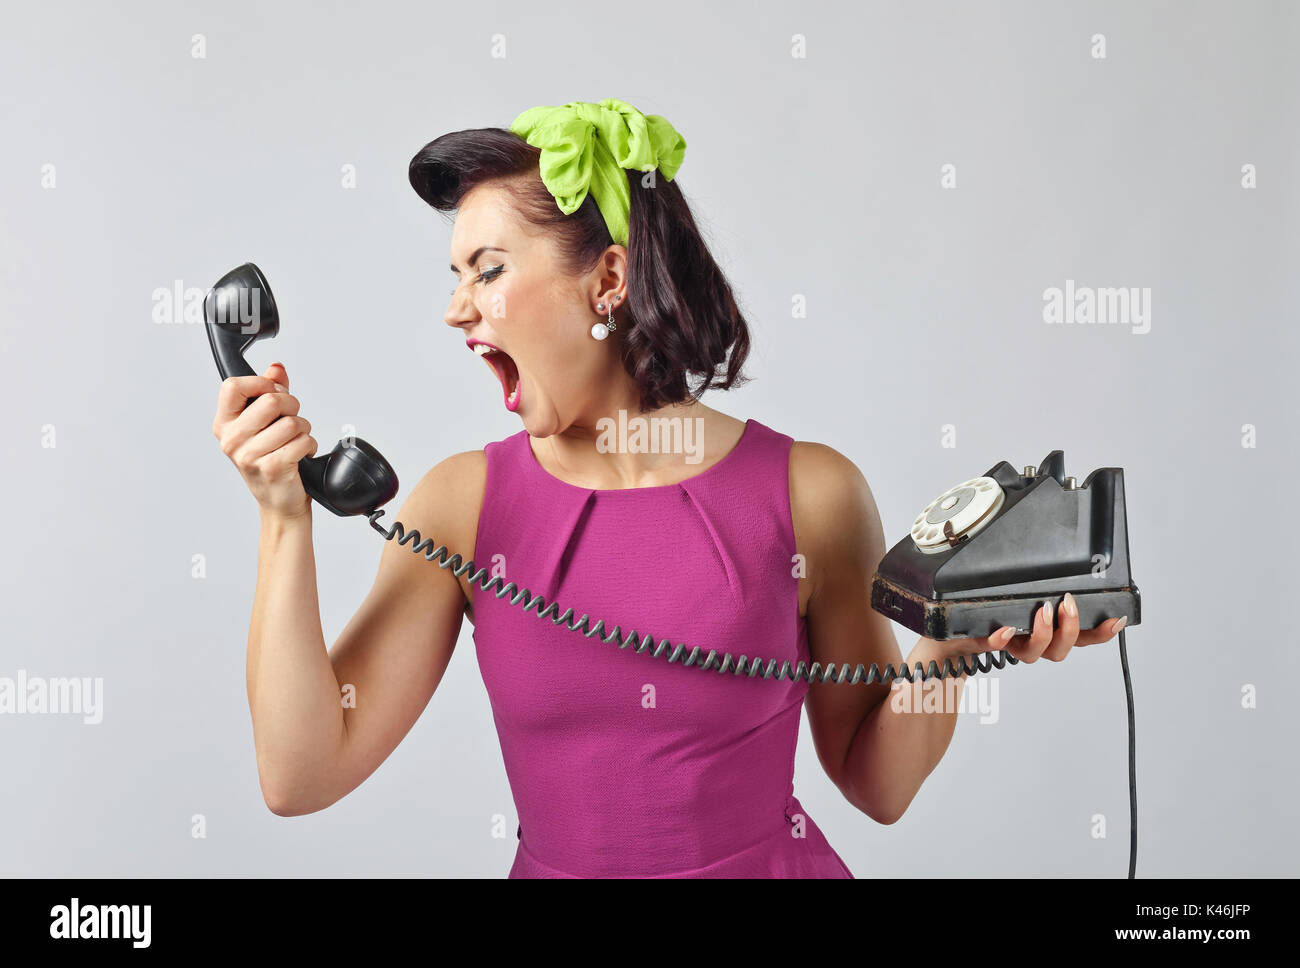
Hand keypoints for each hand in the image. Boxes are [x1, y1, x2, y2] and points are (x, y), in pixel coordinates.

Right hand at [212, 362, 317, 519]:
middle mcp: (231, 439)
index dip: (261, 384)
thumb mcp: (264, 423)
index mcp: (224, 423)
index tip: (272, 393)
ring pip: (292, 422)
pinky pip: (303, 441)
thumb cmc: (271, 458)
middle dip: (292, 406)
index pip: (233, 386)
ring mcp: (249, 456)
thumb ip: (270, 392)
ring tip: (296, 440)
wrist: (278, 500)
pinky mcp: (272, 468)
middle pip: (272, 401)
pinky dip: (309, 445)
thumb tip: (276, 368)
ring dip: (303, 428)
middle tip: (292, 420)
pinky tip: (301, 454)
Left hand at [936, 594, 1128, 670]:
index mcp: (1046, 632)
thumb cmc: (988, 613)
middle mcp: (1030, 644)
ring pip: (1033, 654)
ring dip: (1043, 635)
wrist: (947, 632)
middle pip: (1061, 651)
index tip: (1116, 618)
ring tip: (1042, 612)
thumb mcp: (1018, 595)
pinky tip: (1003, 631)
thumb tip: (1063, 566)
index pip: (1081, 637)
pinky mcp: (981, 642)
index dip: (1101, 633)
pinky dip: (998, 640)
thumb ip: (1038, 586)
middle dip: (1070, 629)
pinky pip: (991, 645)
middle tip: (1068, 605)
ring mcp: (1007, 645)